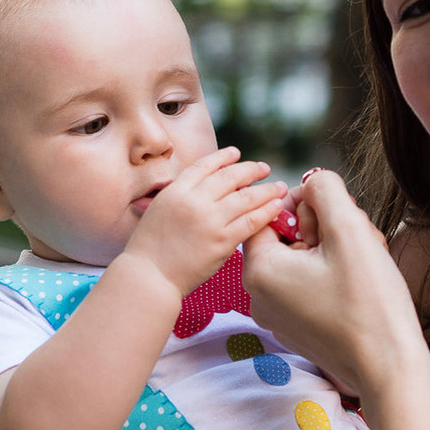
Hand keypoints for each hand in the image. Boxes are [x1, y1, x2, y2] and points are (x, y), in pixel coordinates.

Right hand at [127, 147, 286, 298]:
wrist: (150, 276)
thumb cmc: (150, 247)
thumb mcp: (159, 209)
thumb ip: (182, 195)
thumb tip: (205, 185)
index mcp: (176, 190)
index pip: (205, 165)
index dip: (223, 157)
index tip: (237, 153)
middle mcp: (195, 201)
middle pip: (230, 177)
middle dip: (251, 170)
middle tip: (265, 168)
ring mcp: (210, 220)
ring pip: (246, 198)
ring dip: (267, 190)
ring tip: (279, 187)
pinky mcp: (223, 241)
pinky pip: (251, 222)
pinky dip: (267, 212)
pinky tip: (276, 207)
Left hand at [242, 169, 429, 407]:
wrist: (391, 367)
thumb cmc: (369, 301)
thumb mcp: (349, 230)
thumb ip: (326, 190)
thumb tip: (312, 181)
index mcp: (259, 270)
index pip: (267, 214)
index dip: (305, 206)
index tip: (338, 216)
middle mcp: (259, 297)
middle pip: (287, 237)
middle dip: (325, 229)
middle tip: (359, 237)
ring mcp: (279, 317)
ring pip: (303, 260)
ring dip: (336, 250)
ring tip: (368, 260)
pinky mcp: (300, 330)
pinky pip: (310, 286)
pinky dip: (335, 276)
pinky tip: (364, 283)